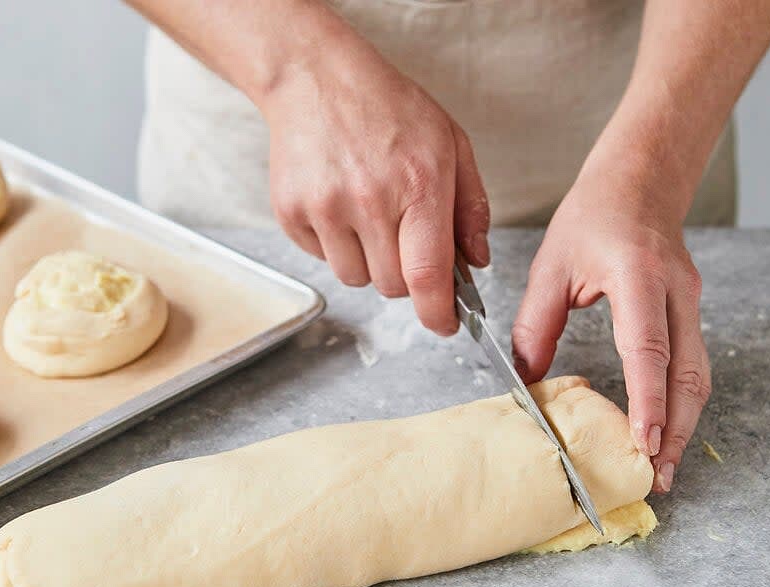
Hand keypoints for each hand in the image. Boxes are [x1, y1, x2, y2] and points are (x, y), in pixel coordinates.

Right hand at [260, 38, 489, 334]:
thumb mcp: (450, 143)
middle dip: (405, 276)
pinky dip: (335, 245)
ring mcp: (325, 208)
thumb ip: (470, 207)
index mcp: (418, 185)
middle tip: (403, 238)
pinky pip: (322, 259)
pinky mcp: (292, 213)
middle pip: (393, 287)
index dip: (438, 314)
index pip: (428, 276)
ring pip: (356, 279)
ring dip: (368, 262)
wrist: (316, 79)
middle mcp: (370, 201)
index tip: (444, 324)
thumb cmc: (390, 108)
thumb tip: (477, 262)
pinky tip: (340, 205)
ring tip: (368, 216)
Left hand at [511, 170, 710, 493]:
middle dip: (676, 430)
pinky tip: (667, 429)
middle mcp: (675, 292)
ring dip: (685, 424)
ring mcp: (691, 302)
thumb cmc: (593, 215)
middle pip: (688, 373)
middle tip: (659, 476)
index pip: (648, 347)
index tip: (644, 441)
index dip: (648, 398)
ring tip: (664, 466)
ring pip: (699, 375)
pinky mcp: (692, 311)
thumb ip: (537, 322)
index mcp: (637, 275)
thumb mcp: (551, 264)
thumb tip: (527, 378)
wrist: (639, 181)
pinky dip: (682, 402)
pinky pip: (694, 364)